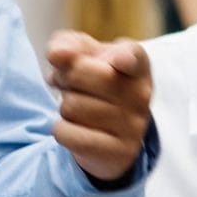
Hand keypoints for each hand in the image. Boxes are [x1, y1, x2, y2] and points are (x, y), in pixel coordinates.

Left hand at [42, 33, 152, 182]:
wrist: (111, 133)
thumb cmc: (94, 83)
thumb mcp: (83, 56)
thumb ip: (67, 44)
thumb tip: (56, 54)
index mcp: (137, 64)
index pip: (132, 56)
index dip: (125, 56)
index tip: (120, 59)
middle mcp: (140, 94)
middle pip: (81, 72)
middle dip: (64, 76)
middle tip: (68, 83)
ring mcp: (132, 126)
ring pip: (71, 106)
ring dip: (63, 106)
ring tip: (76, 107)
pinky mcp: (119, 152)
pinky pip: (69, 134)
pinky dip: (61, 130)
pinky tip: (74, 128)